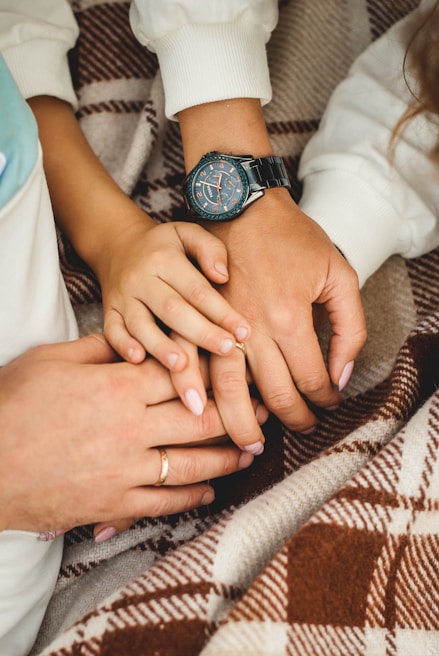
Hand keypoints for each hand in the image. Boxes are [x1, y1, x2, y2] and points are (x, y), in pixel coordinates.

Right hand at [0, 334, 258, 532]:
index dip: (216, 373)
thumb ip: (99, 348)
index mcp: (119, 386)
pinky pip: (165, 501)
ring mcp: (126, 469)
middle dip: (238, 415)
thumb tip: (134, 342)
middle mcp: (132, 427)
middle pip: (199, 419)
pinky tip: (210, 492)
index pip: (182, 376)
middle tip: (264, 412)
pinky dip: (192, 498)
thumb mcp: (52, 360)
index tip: (240, 373)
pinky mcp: (114, 502)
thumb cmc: (12, 405)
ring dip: (226, 458)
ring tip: (250, 452)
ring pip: (192, 463)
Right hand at [97, 220, 251, 414]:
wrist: (118, 246)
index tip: (244, 332)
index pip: (197, 290)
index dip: (221, 312)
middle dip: (201, 332)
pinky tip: (138, 359)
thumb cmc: (165, 246)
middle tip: (226, 350)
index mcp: (165, 259)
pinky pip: (112, 330)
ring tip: (182, 365)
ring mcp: (123, 298)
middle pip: (172, 309)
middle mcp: (141, 279)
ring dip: (161, 346)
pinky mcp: (109, 312)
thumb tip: (223, 276)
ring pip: (141, 324)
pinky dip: (122, 346)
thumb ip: (210, 249)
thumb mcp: (188, 233)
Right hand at [209, 189, 366, 432]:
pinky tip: (207, 414)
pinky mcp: (196, 320)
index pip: (311, 380)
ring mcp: (218, 325)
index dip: (326, 399)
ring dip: (241, 425)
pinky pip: (193, 367)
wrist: (242, 205)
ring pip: (228, 392)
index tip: (330, 401)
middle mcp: (252, 329)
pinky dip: (199, 396)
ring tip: (250, 445)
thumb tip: (341, 375)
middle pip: (274, 396)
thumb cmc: (293, 237)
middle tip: (303, 426)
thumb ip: (350, 328)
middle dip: (293, 420)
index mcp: (289, 317)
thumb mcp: (339, 274)